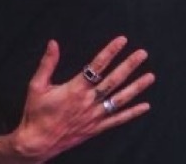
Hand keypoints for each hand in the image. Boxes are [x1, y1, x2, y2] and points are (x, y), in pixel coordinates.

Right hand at [9, 36, 154, 160]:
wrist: (35, 144)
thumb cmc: (36, 113)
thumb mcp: (37, 86)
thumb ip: (47, 63)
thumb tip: (53, 43)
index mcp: (75, 89)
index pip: (97, 66)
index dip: (110, 52)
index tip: (122, 40)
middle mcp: (88, 102)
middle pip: (113, 80)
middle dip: (129, 65)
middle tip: (142, 53)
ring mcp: (94, 116)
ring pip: (119, 99)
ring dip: (136, 87)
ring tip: (150, 76)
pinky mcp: (96, 128)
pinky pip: (117, 120)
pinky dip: (132, 113)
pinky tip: (145, 106)